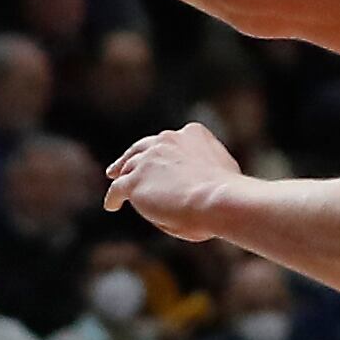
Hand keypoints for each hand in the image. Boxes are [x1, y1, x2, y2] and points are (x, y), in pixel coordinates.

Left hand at [102, 123, 243, 238]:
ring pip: (128, 168)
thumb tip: (200, 182)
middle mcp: (166, 140)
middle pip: (142, 148)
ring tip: (117, 186)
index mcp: (193, 133)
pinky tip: (112, 205)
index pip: (172, 140)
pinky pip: (117, 189)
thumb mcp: (222, 169)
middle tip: (122, 167)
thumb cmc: (227, 193)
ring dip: (122, 176)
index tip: (159, 158)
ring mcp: (147, 160)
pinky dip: (113, 197)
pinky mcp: (134, 181)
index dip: (163, 152)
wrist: (219, 200)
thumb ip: (205, 168)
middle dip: (133, 157)